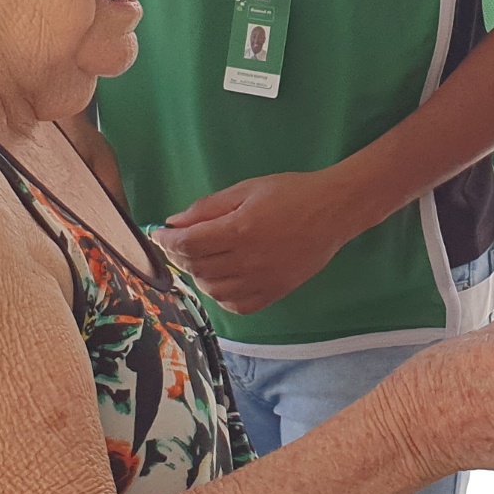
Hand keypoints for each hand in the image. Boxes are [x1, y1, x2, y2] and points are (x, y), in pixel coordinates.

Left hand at [158, 169, 362, 314]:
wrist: (334, 211)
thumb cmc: (290, 192)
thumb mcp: (246, 189)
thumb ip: (208, 207)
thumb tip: (173, 223)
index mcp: (240, 230)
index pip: (188, 244)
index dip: (166, 241)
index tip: (159, 234)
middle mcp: (249, 261)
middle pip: (197, 267)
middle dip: (179, 255)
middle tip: (177, 243)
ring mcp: (263, 281)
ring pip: (212, 289)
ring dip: (198, 275)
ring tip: (201, 259)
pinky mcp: (275, 293)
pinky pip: (236, 305)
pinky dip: (221, 295)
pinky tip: (222, 278)